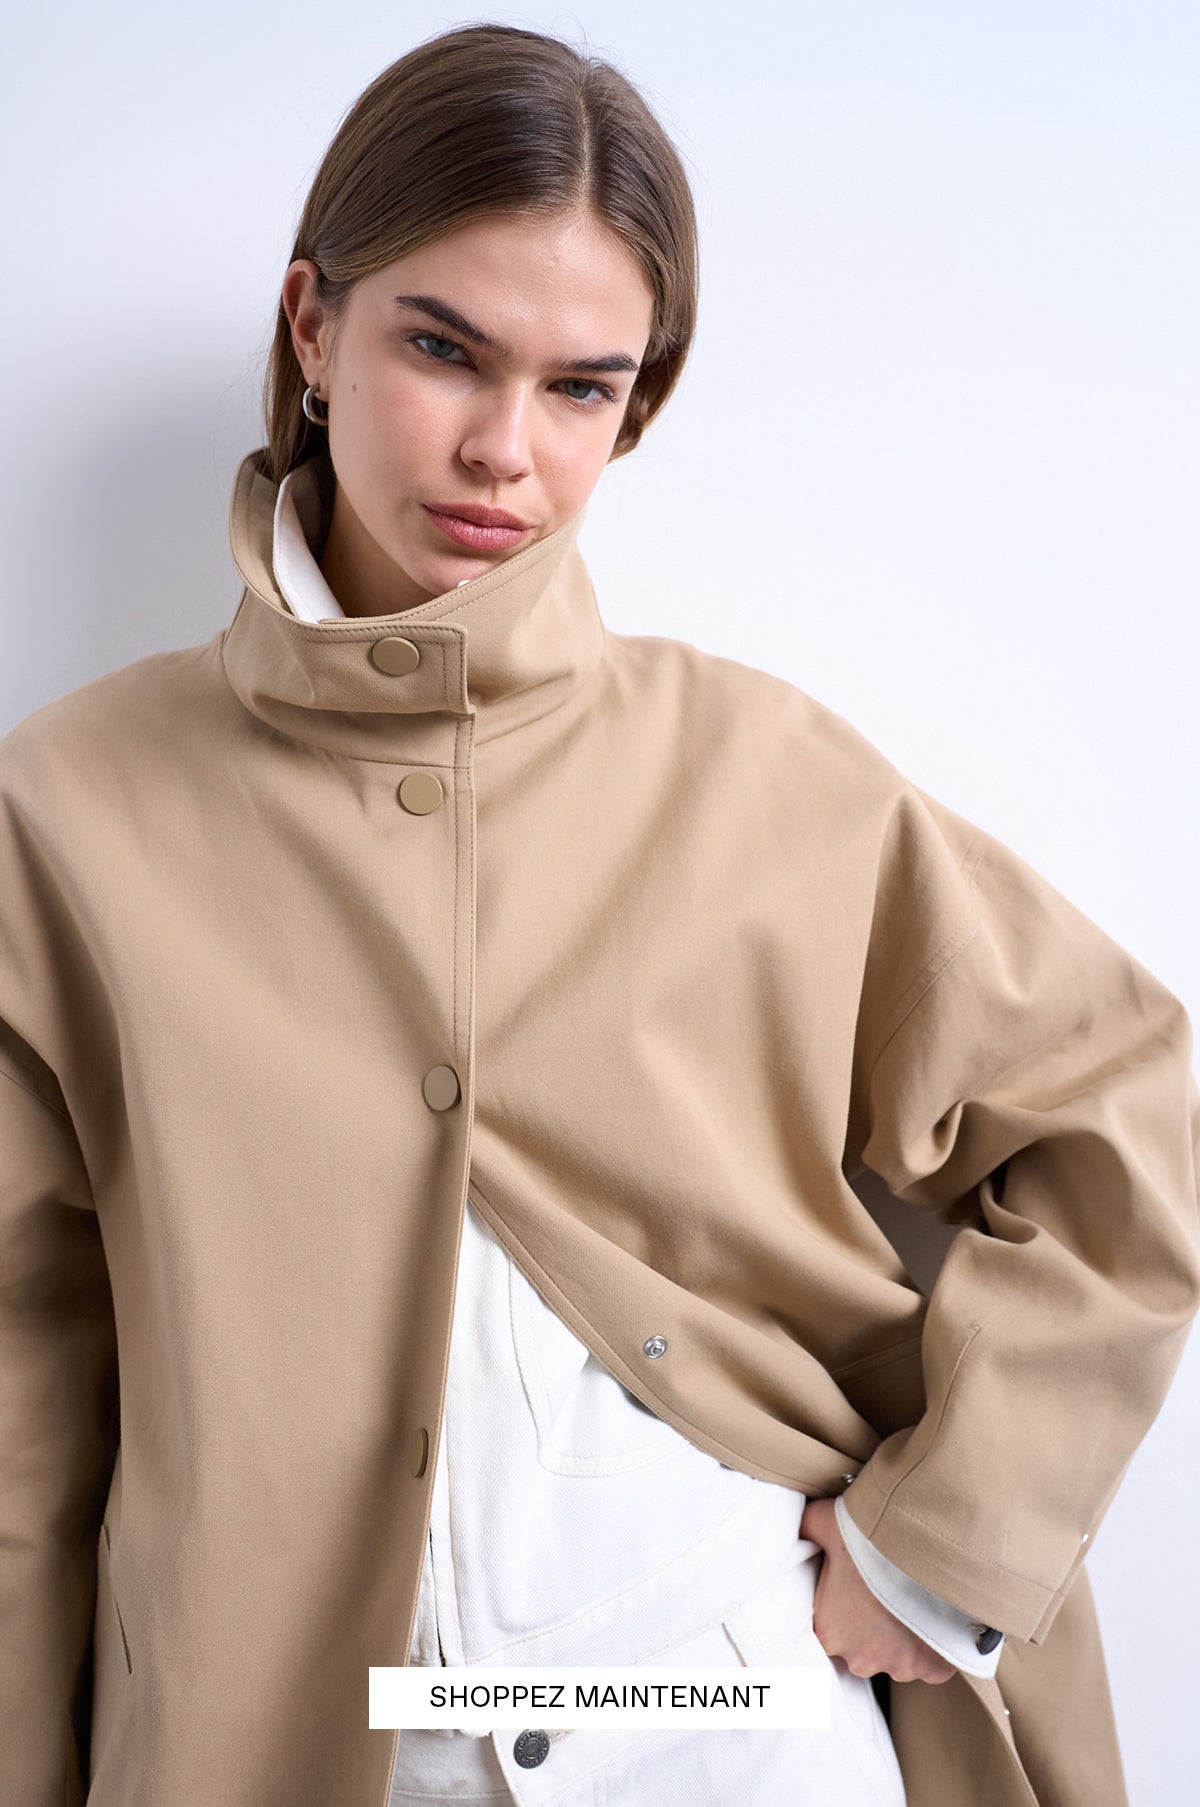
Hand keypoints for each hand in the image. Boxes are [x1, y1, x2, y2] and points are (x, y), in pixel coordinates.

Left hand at [798, 1495, 956, 1684]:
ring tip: (908, 1599)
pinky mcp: (934, 1669)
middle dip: (869, 1625)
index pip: (828, 1628)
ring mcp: (900, 1668)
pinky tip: (931, 1616)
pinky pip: (930, 1663)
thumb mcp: (826, 1522)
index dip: (840, 1606)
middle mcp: (861, 1659)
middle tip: (881, 1589)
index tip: (852, 1589)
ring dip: (902, 1635)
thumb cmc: (873, 1541)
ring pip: (896, 1655)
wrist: (930, 1550)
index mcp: (829, 1632)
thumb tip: (801, 1527)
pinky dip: (932, 1646)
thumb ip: (807, 1529)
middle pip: (861, 1646)